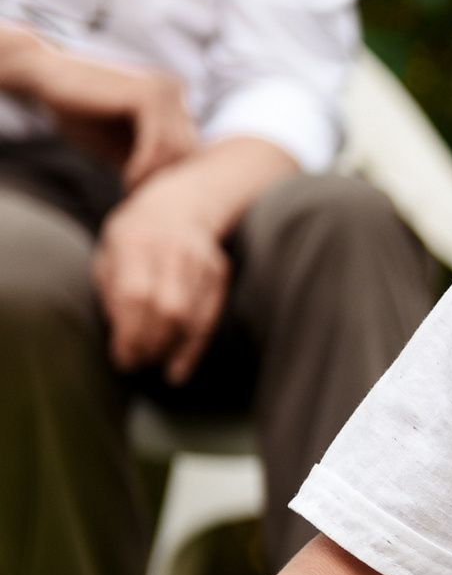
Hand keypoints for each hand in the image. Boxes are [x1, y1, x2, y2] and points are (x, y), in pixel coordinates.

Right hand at [11, 31, 196, 185]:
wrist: (43, 78)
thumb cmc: (77, 111)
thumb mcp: (119, 144)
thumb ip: (146, 160)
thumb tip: (170, 195)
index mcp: (173, 102)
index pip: (186, 150)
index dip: (167, 178)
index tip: (143, 198)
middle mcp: (176, 93)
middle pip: (185, 151)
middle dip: (162, 180)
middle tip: (136, 200)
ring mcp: (166, 91)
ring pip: (175, 150)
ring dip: (152, 178)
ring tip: (129, 192)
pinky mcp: (149, 94)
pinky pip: (158, 143)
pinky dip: (144, 167)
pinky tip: (126, 180)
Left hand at [94, 185, 230, 381]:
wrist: (178, 206)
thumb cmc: (133, 237)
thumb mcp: (109, 254)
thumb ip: (112, 292)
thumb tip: (122, 336)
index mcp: (136, 242)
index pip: (136, 294)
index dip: (129, 332)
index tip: (121, 357)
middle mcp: (174, 251)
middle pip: (169, 309)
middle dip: (150, 344)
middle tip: (136, 362)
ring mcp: (202, 262)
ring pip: (191, 317)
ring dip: (170, 350)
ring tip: (153, 365)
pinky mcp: (219, 274)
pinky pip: (208, 318)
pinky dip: (193, 348)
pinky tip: (178, 368)